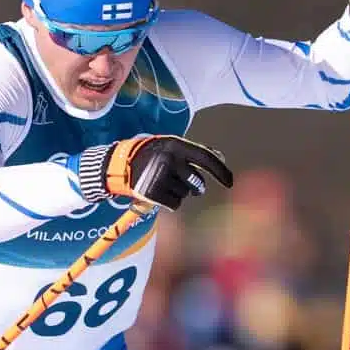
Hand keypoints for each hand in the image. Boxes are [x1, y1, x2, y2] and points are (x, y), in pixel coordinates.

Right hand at [78, 134, 234, 210]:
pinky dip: (170, 202)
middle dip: (195, 188)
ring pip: (185, 195)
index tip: (230, 183)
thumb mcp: (171, 146)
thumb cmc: (152, 155)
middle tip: (185, 184)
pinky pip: (174, 205)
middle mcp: (169, 160)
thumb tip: (220, 157)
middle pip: (197, 184)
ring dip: (179, 193)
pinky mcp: (152, 193)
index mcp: (176, 145)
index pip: (206, 159)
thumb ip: (195, 151)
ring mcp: (160, 177)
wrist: (120, 165)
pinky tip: (159, 193)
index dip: (221, 172)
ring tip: (164, 183)